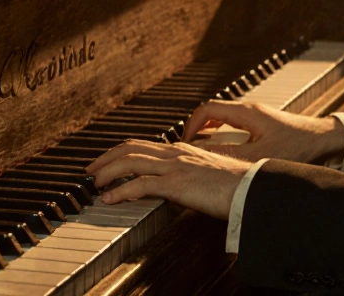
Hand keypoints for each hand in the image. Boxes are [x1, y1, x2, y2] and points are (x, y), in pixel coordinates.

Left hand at [85, 140, 250, 218]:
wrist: (252, 188)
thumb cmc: (236, 185)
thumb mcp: (206, 176)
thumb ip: (187, 177)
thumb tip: (172, 188)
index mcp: (182, 150)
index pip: (143, 145)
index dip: (120, 151)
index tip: (106, 161)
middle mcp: (175, 153)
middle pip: (130, 148)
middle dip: (105, 158)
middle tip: (91, 170)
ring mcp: (175, 167)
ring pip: (130, 161)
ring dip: (107, 172)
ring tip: (95, 183)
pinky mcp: (177, 183)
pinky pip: (141, 184)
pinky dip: (120, 191)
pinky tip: (110, 199)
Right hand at [184, 101, 343, 163]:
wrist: (326, 140)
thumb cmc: (299, 145)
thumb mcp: (260, 155)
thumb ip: (229, 155)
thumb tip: (202, 156)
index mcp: (246, 113)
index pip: (206, 110)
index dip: (190, 126)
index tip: (183, 142)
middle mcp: (249, 111)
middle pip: (212, 113)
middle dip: (196, 129)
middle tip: (186, 148)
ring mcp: (256, 117)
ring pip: (222, 119)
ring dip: (209, 132)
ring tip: (199, 151)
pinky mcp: (263, 126)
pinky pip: (233, 125)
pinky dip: (221, 136)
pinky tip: (223, 152)